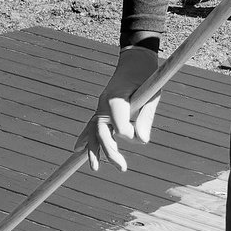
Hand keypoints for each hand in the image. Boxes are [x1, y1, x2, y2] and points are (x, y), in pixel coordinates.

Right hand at [76, 44, 160, 171]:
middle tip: (122, 168)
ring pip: (93, 132)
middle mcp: (104, 104)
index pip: (118, 126)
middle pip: (102, 133)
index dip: (129, 134)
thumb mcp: (152, 94)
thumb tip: (143, 141)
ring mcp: (101, 107)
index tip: (141, 137)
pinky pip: (91, 126)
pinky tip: (78, 150)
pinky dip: (85, 138)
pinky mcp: (102, 110)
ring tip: (95, 168)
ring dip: (94, 150)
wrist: (135, 61)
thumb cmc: (146, 77)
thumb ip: (147, 117)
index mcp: (116, 99)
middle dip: (110, 152)